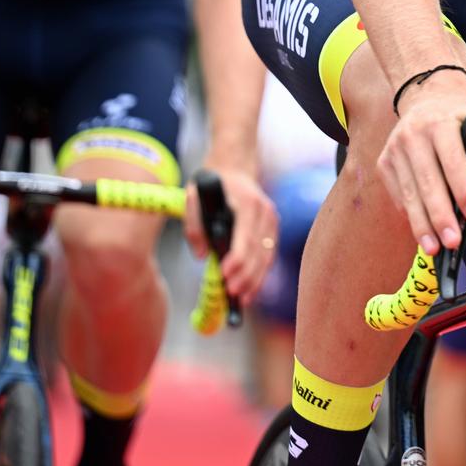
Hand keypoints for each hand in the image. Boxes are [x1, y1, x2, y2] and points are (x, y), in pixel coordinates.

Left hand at [183, 164, 277, 300]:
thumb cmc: (212, 183)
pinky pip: (268, 254)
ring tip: (242, 299)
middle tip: (232, 294)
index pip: (245, 237)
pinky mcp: (272, 228)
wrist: (234, 165)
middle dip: (246, 276)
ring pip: (266, 256)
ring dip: (255, 280)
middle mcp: (265, 211)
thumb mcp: (193, 197)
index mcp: (248, 202)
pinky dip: (260, 273)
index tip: (225, 276)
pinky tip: (250, 288)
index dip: (237, 260)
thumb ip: (194, 225)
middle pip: (258, 251)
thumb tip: (203, 256)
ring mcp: (272, 219)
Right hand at [377, 71, 465, 256]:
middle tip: (453, 242)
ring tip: (434, 248)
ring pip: (409, 193)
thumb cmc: (464, 120)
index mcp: (441, 121)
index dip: (464, 188)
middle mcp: (413, 133)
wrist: (428, 99)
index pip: (453, 159)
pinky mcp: (384, 161)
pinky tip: (423, 231)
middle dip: (441, 215)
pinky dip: (410, 215)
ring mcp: (394, 147)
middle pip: (427, 180)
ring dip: (422, 224)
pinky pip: (398, 194)